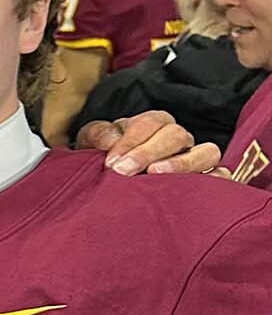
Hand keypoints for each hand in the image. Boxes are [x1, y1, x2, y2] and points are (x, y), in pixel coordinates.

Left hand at [75, 110, 220, 175]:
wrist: (113, 182)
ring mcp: (197, 158)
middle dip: (148, 152)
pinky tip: (190, 191)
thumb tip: (110, 139)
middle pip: (176, 135)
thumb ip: (98, 136)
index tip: (111, 162)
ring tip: (155, 175)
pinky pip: (222, 177)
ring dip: (182, 163)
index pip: (150, 122)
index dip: (131, 140)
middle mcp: (178, 138)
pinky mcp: (208, 181)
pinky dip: (214, 181)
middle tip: (123, 172)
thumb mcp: (92, 143)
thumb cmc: (106, 159)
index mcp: (153, 124)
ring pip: (206, 152)